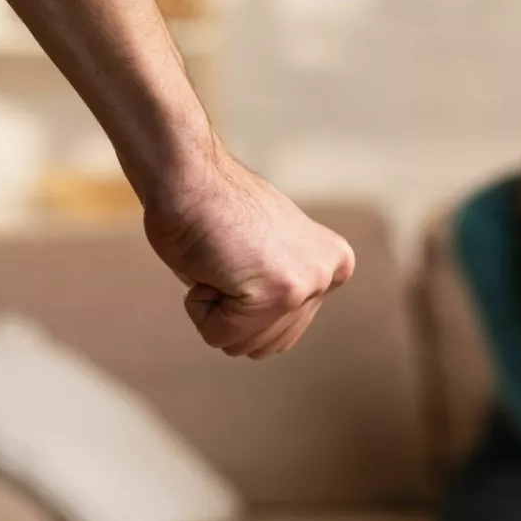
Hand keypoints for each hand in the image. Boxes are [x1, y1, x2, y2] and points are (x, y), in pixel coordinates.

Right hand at [142, 138, 354, 358]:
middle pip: (266, 343)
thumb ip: (283, 287)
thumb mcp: (269, 254)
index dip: (247, 300)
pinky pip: (219, 334)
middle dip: (232, 308)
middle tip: (228, 257)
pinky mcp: (277, 294)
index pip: (284, 330)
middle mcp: (327, 275)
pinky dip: (200, 304)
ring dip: (216, 308)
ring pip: (242, 344)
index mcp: (332, 265)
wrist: (188, 177)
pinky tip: (211, 263)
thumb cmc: (213, 210)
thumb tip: (277, 334)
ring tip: (222, 259)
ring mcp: (306, 285)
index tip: (243, 254)